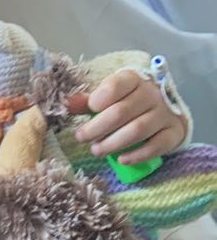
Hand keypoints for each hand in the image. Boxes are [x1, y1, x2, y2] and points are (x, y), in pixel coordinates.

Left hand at [72, 70, 186, 163]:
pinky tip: (121, 160)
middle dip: (98, 127)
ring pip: (137, 130)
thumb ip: (88, 102)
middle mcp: (152, 94)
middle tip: (82, 137)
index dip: (100, 98)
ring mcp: (165, 114)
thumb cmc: (130, 102)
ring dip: (113, 143)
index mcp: (134, 80)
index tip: (90, 109)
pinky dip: (137, 155)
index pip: (117, 85)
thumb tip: (66, 104)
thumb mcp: (110, 97)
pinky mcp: (173, 133)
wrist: (166, 111)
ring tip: (96, 150)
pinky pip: (156, 146)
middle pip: (122, 112)